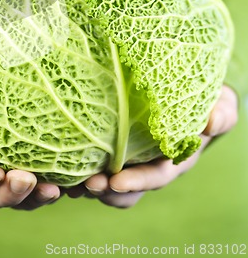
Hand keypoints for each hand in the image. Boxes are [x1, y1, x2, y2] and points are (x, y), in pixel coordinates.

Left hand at [81, 85, 237, 208]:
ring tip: (68, 183)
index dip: (136, 182)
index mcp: (174, 159)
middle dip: (106, 190)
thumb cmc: (207, 100)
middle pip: (127, 188)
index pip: (155, 176)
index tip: (114, 181)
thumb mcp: (221, 103)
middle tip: (85, 185)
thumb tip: (211, 122)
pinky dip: (81, 165)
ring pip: (109, 182)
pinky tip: (62, 160)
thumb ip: (222, 113)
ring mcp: (132, 157)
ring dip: (89, 185)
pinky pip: (98, 162)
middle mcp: (150, 163)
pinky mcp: (116, 147)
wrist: (190, 93)